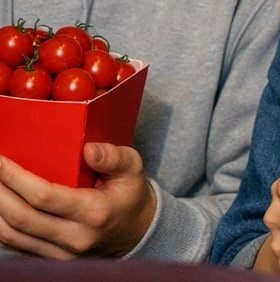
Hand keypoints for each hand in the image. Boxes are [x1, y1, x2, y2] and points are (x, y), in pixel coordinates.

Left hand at [0, 143, 155, 257]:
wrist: (136, 230)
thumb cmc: (129, 194)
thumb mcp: (132, 168)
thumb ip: (113, 157)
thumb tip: (88, 149)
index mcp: (95, 212)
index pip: (44, 196)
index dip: (16, 178)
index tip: (0, 160)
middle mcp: (76, 238)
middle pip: (21, 217)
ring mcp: (62, 254)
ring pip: (12, 235)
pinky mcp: (52, 260)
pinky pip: (16, 245)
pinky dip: (0, 226)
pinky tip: (0, 205)